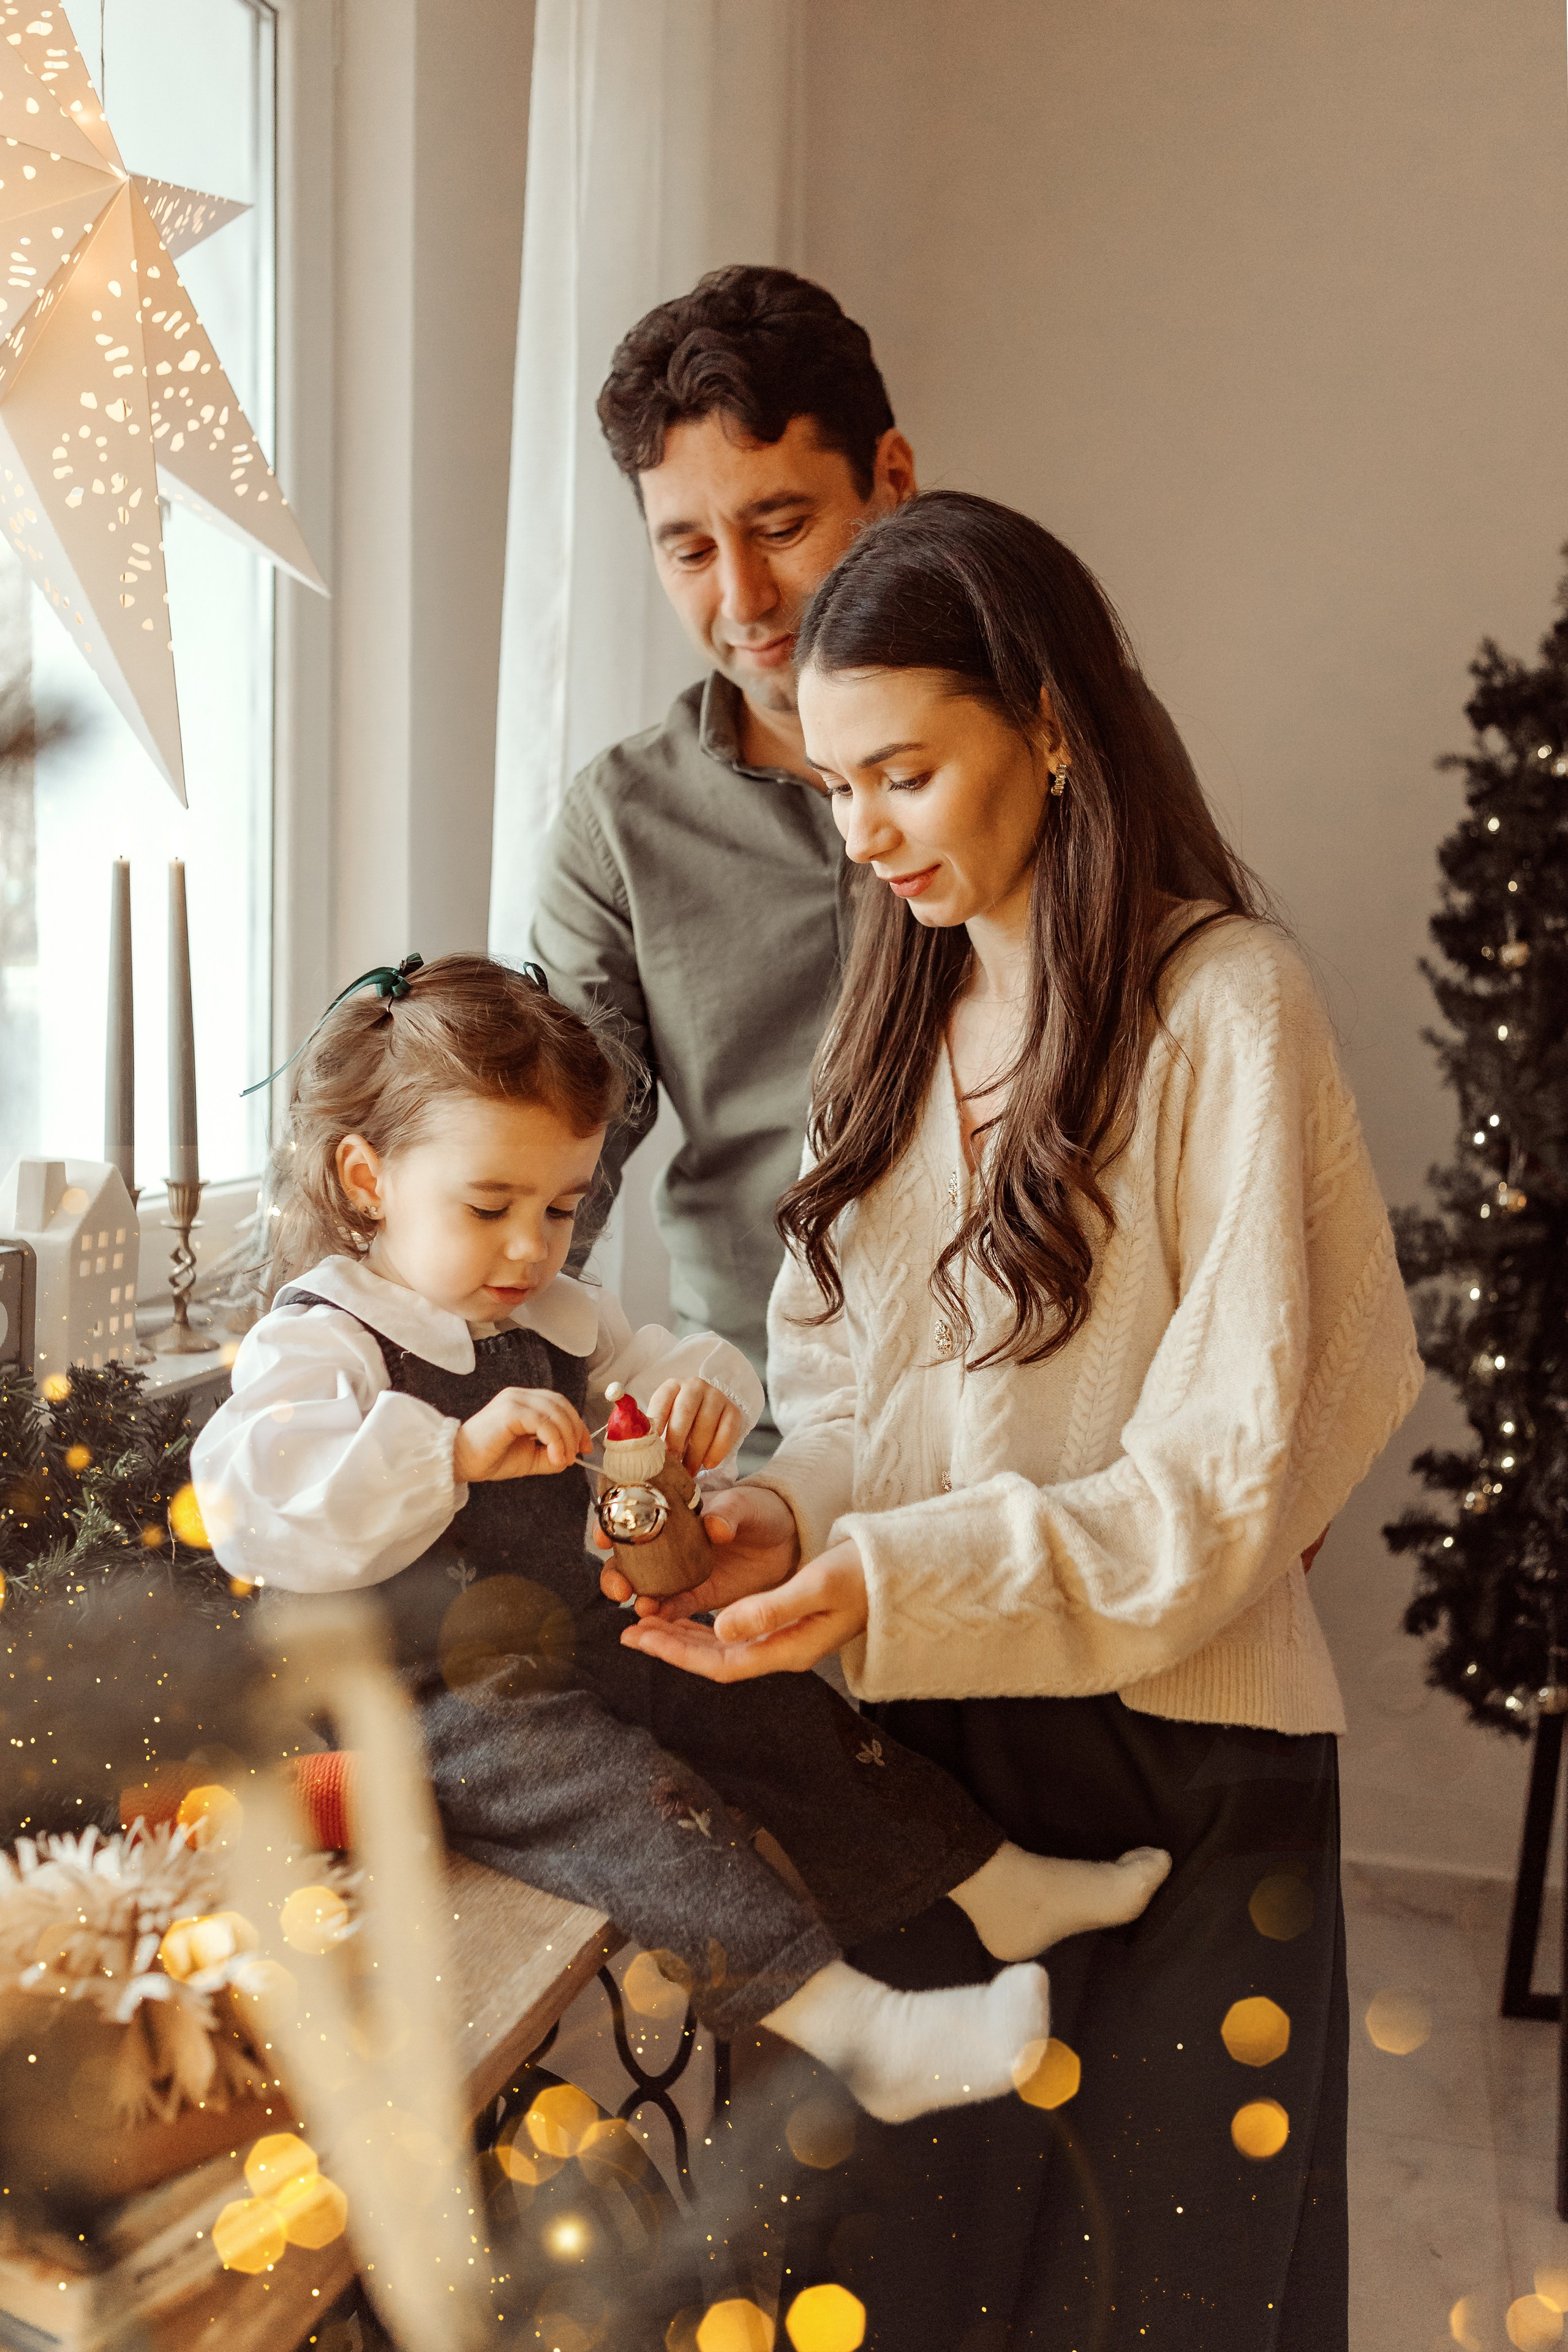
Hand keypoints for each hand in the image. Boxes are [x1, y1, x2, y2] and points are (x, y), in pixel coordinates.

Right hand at [453, 1387, 590, 1481]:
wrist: (460, 1462)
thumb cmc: (491, 1458)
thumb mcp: (530, 1457)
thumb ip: (550, 1454)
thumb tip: (571, 1456)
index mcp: (524, 1402)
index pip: (559, 1404)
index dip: (577, 1423)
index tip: (585, 1446)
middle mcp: (520, 1395)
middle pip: (560, 1404)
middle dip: (575, 1429)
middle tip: (578, 1453)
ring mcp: (514, 1400)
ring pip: (554, 1411)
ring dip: (566, 1437)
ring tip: (565, 1459)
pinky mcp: (509, 1411)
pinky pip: (542, 1421)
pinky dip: (554, 1440)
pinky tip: (555, 1457)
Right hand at [597, 1480, 799, 1617]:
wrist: (789, 1536)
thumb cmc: (761, 1509)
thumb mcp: (745, 1504)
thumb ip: (728, 1513)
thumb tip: (714, 1527)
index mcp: (671, 1511)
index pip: (630, 1516)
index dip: (610, 1525)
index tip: (602, 1537)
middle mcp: (667, 1544)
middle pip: (628, 1560)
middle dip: (616, 1574)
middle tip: (620, 1587)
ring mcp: (680, 1572)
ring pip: (646, 1587)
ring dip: (637, 1597)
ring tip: (642, 1606)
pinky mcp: (699, 1596)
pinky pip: (674, 1607)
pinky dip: (663, 1615)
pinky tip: (657, 1620)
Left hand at [617, 1537, 868, 1680]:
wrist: (899, 1569)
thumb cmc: (862, 1574)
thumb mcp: (815, 1586)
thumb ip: (769, 1609)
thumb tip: (720, 1627)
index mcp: (786, 1649)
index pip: (719, 1662)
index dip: (677, 1653)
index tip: (641, 1637)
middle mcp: (782, 1650)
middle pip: (715, 1659)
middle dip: (671, 1646)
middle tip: (631, 1630)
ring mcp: (785, 1639)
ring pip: (722, 1646)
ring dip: (685, 1636)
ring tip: (650, 1624)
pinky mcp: (788, 1622)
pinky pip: (736, 1633)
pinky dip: (706, 1624)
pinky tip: (691, 1614)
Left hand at [645, 1376, 743, 1473]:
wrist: (707, 1412)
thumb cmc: (679, 1420)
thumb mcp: (664, 1419)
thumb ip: (654, 1430)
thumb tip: (641, 1452)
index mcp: (672, 1387)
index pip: (662, 1402)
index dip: (656, 1424)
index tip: (651, 1446)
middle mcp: (694, 1386)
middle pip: (685, 1412)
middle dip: (676, 1441)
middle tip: (671, 1464)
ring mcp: (716, 1396)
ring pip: (706, 1424)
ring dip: (696, 1452)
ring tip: (688, 1471)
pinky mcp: (733, 1410)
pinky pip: (727, 1431)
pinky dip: (717, 1450)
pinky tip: (708, 1464)